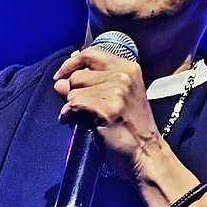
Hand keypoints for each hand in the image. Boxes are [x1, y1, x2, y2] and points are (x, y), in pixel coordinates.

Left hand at [53, 47, 165, 181]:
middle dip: (73, 91)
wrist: (146, 153)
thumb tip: (60, 80)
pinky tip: (78, 122)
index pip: (90, 53)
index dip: (71, 64)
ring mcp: (117, 91)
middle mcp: (124, 76)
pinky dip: (70, 114)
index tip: (61, 75)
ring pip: (73, 90)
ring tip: (84, 116)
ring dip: (72, 105)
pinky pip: (74, 104)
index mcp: (129, 68)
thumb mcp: (120, 96)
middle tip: (82, 107)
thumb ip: (93, 83)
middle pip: (78, 74)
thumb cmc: (132, 127)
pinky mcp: (108, 108)